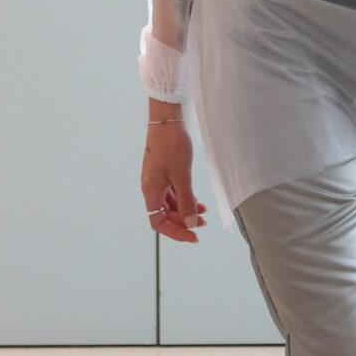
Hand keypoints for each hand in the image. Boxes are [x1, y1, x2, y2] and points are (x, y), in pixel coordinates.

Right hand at [141, 114, 206, 242]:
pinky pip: (173, 193)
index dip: (175, 232)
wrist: (167, 119)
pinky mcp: (163, 172)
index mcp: (150, 191)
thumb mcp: (182, 176)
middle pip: (165, 215)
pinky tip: (198, 202)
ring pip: (170, 204)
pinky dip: (185, 199)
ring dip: (186, 211)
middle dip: (184, 222)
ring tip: (204, 214)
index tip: (193, 236)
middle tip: (203, 225)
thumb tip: (191, 223)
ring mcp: (157, 180)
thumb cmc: (172, 145)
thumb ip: (186, 202)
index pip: (158, 223)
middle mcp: (151, 188)